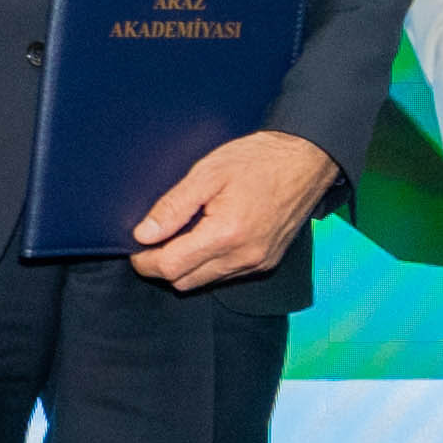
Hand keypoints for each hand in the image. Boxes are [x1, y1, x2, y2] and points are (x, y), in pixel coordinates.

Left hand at [133, 129, 336, 290]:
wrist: (306, 160)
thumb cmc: (258, 160)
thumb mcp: (207, 173)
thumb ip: (172, 207)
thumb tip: (143, 234)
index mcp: (226, 234)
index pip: (171, 267)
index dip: (145, 260)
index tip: (136, 246)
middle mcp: (244, 257)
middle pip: (184, 282)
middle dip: (162, 266)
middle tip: (154, 239)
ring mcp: (258, 263)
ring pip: (204, 282)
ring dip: (186, 266)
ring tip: (181, 235)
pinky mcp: (266, 263)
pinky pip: (226, 276)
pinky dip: (208, 264)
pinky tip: (206, 238)